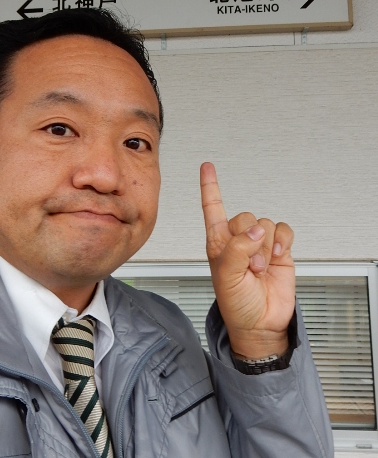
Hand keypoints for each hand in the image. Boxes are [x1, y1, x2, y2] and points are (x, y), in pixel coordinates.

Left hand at [200, 162, 294, 358]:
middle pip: (245, 216)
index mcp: (218, 242)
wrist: (261, 324)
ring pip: (265, 224)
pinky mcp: (279, 249)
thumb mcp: (226, 277)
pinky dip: (282, 243)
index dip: (210, 186)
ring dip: (265, 248)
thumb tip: (256, 230)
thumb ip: (237, 249)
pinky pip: (283, 230)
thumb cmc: (236, 303)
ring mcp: (259, 244)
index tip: (207, 166)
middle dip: (249, 241)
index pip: (213, 207)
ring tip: (260, 269)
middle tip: (249, 267)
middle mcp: (238, 239)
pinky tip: (277, 257)